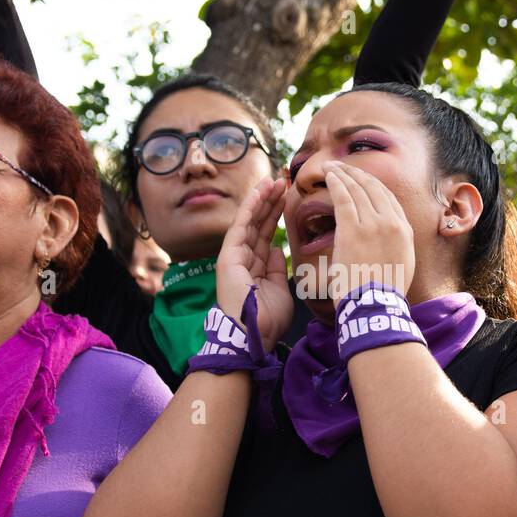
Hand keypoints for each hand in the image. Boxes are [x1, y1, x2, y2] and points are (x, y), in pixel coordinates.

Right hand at [215, 177, 292, 352]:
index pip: (266, 234)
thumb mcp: (280, 289)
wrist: (254, 336)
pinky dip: (250, 208)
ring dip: (262, 199)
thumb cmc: (268, 319)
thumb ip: (278, 268)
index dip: (276, 214)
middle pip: (258, 223)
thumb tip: (278, 249)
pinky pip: (241, 227)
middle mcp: (243, 258)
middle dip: (270, 202)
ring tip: (274, 180)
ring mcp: (234, 257)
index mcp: (256, 266)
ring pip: (250, 221)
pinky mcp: (228, 257)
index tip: (288, 196)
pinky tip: (260, 193)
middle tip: (283, 180)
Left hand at [323, 161, 415, 304]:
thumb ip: (396, 246)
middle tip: (343, 166)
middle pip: (374, 188)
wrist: (375, 305)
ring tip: (332, 167)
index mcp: (405, 231)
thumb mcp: (402, 266)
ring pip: (357, 189)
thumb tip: (386, 242)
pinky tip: (328, 176)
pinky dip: (336, 183)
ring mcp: (373, 224)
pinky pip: (343, 197)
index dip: (373, 185)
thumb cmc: (383, 293)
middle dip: (357, 174)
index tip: (362, 180)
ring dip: (343, 174)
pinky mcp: (353, 229)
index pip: (389, 199)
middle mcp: (392, 222)